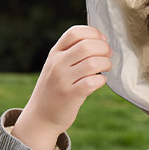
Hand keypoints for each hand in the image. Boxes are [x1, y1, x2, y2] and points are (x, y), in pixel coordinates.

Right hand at [11, 25, 111, 149]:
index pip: (74, 32)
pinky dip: (101, 80)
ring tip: (106, 68)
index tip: (102, 40)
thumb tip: (100, 42)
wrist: (40, 117)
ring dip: (105, 64)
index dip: (93, 33)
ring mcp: (62, 80)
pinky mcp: (70, 96)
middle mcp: (57, 64)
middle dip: (104, 49)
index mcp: (55, 53)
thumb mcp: (56, 66)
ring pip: (92, 63)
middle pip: (86, 46)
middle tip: (108, 56)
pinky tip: (100, 82)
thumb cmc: (54, 89)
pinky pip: (92, 82)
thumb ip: (71, 53)